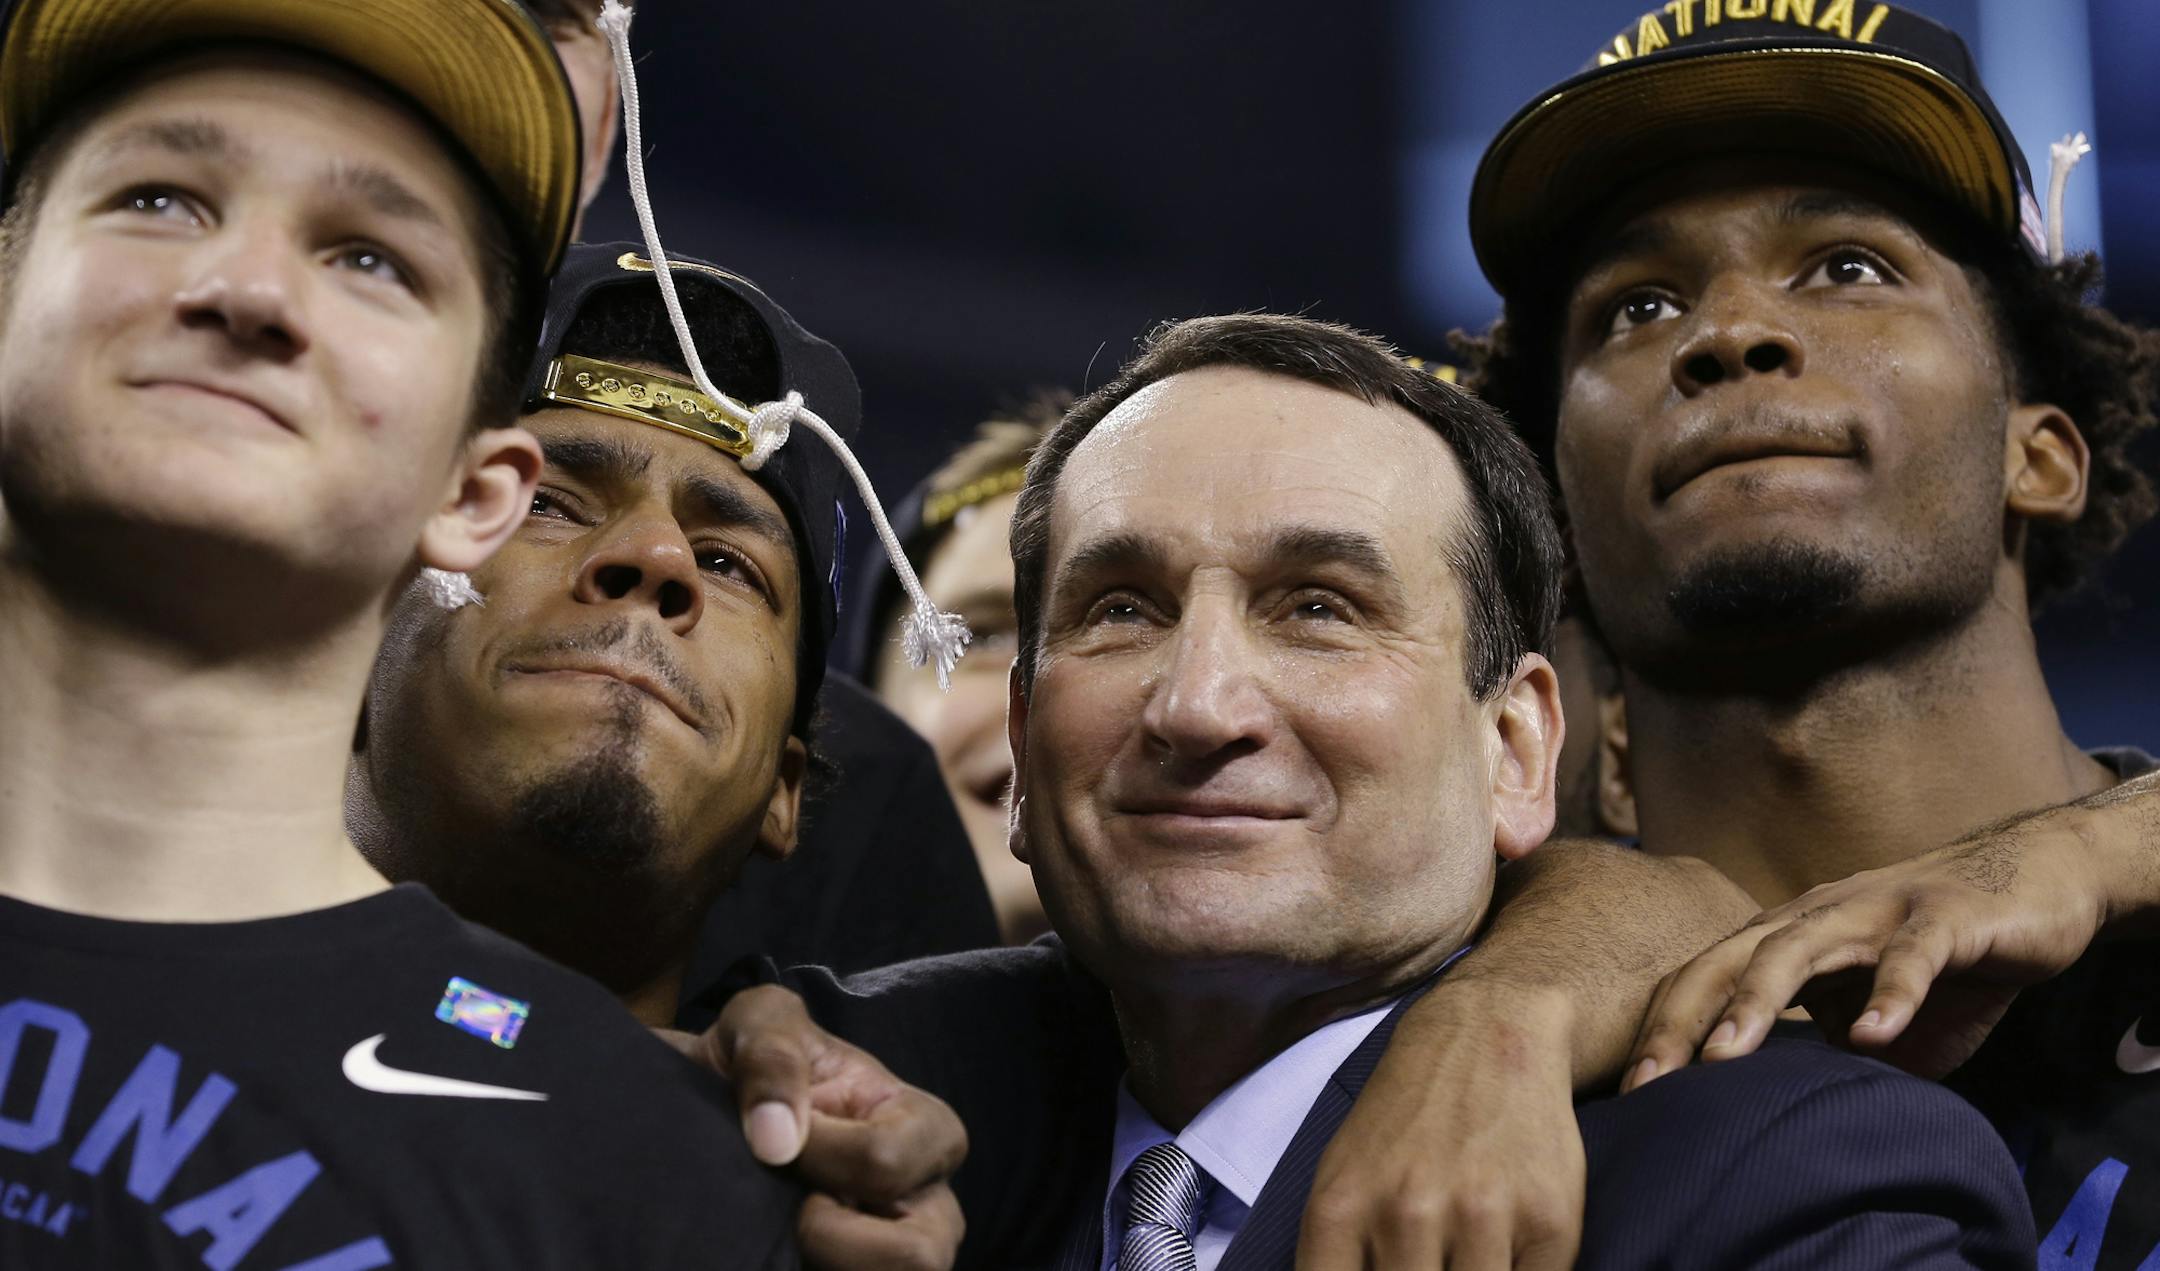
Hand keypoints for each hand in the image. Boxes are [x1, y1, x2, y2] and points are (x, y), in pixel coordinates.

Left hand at [664, 985, 967, 1269]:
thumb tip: (777, 1141)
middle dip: (833, 1237)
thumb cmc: (756, 1059)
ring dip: (828, 1263)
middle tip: (793, 1207)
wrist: (707, 1104)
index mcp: (919, 1123)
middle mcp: (924, 1195)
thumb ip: (770, 1057)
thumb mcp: (759, 1023)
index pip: (887, 1162)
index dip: (820, 1155)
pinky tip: (781, 1253)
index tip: (778, 1136)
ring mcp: (892, 1245)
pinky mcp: (855, 1266)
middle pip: (922, 1254)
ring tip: (790, 1234)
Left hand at [1295, 983, 1583, 1270]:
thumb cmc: (1406, 1118)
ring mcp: (1481, 1216)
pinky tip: (1508, 1248)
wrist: (1487, 1033)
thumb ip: (1338, 1258)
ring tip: (1464, 1253)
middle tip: (1433, 1261)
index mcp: (1341, 1208)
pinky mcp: (1550, 1220)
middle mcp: (1407, 1213)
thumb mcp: (1345, 1179)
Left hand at [1624, 803, 2122, 1086]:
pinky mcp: (1947, 916)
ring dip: (1758, 1002)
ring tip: (1725, 1058)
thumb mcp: (1869, 1013)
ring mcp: (1878, 910)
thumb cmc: (1940, 959)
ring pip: (1799, 949)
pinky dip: (1891, 993)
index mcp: (1789, 936)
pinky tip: (1872, 1035)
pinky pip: (1913, 955)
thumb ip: (1824, 1053)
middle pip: (1729, 962)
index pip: (1706, 980)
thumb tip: (1778, 1113)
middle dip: (1682, 1022)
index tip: (1629, 1090)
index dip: (1664, 1030)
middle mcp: (1816, 916)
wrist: (2034, 884)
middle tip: (1647, 1083)